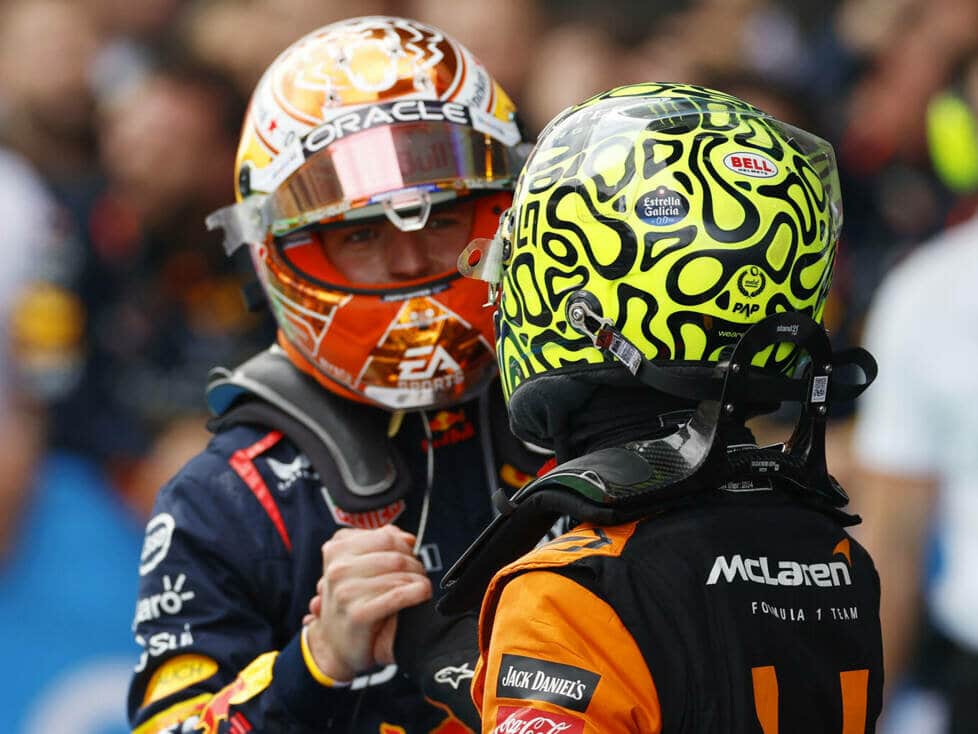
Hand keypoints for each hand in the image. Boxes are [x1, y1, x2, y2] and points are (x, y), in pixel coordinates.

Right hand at [305, 525, 431, 680]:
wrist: (335, 646)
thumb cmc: (352, 602)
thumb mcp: (359, 567)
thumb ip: (382, 545)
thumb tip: (409, 539)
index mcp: (336, 549)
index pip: (387, 536)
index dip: (406, 547)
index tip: (410, 559)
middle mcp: (337, 568)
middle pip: (396, 555)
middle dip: (415, 564)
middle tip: (419, 577)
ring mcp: (345, 591)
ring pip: (400, 573)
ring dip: (419, 580)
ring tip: (420, 589)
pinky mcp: (358, 614)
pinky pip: (399, 595)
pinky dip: (417, 593)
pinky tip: (422, 595)